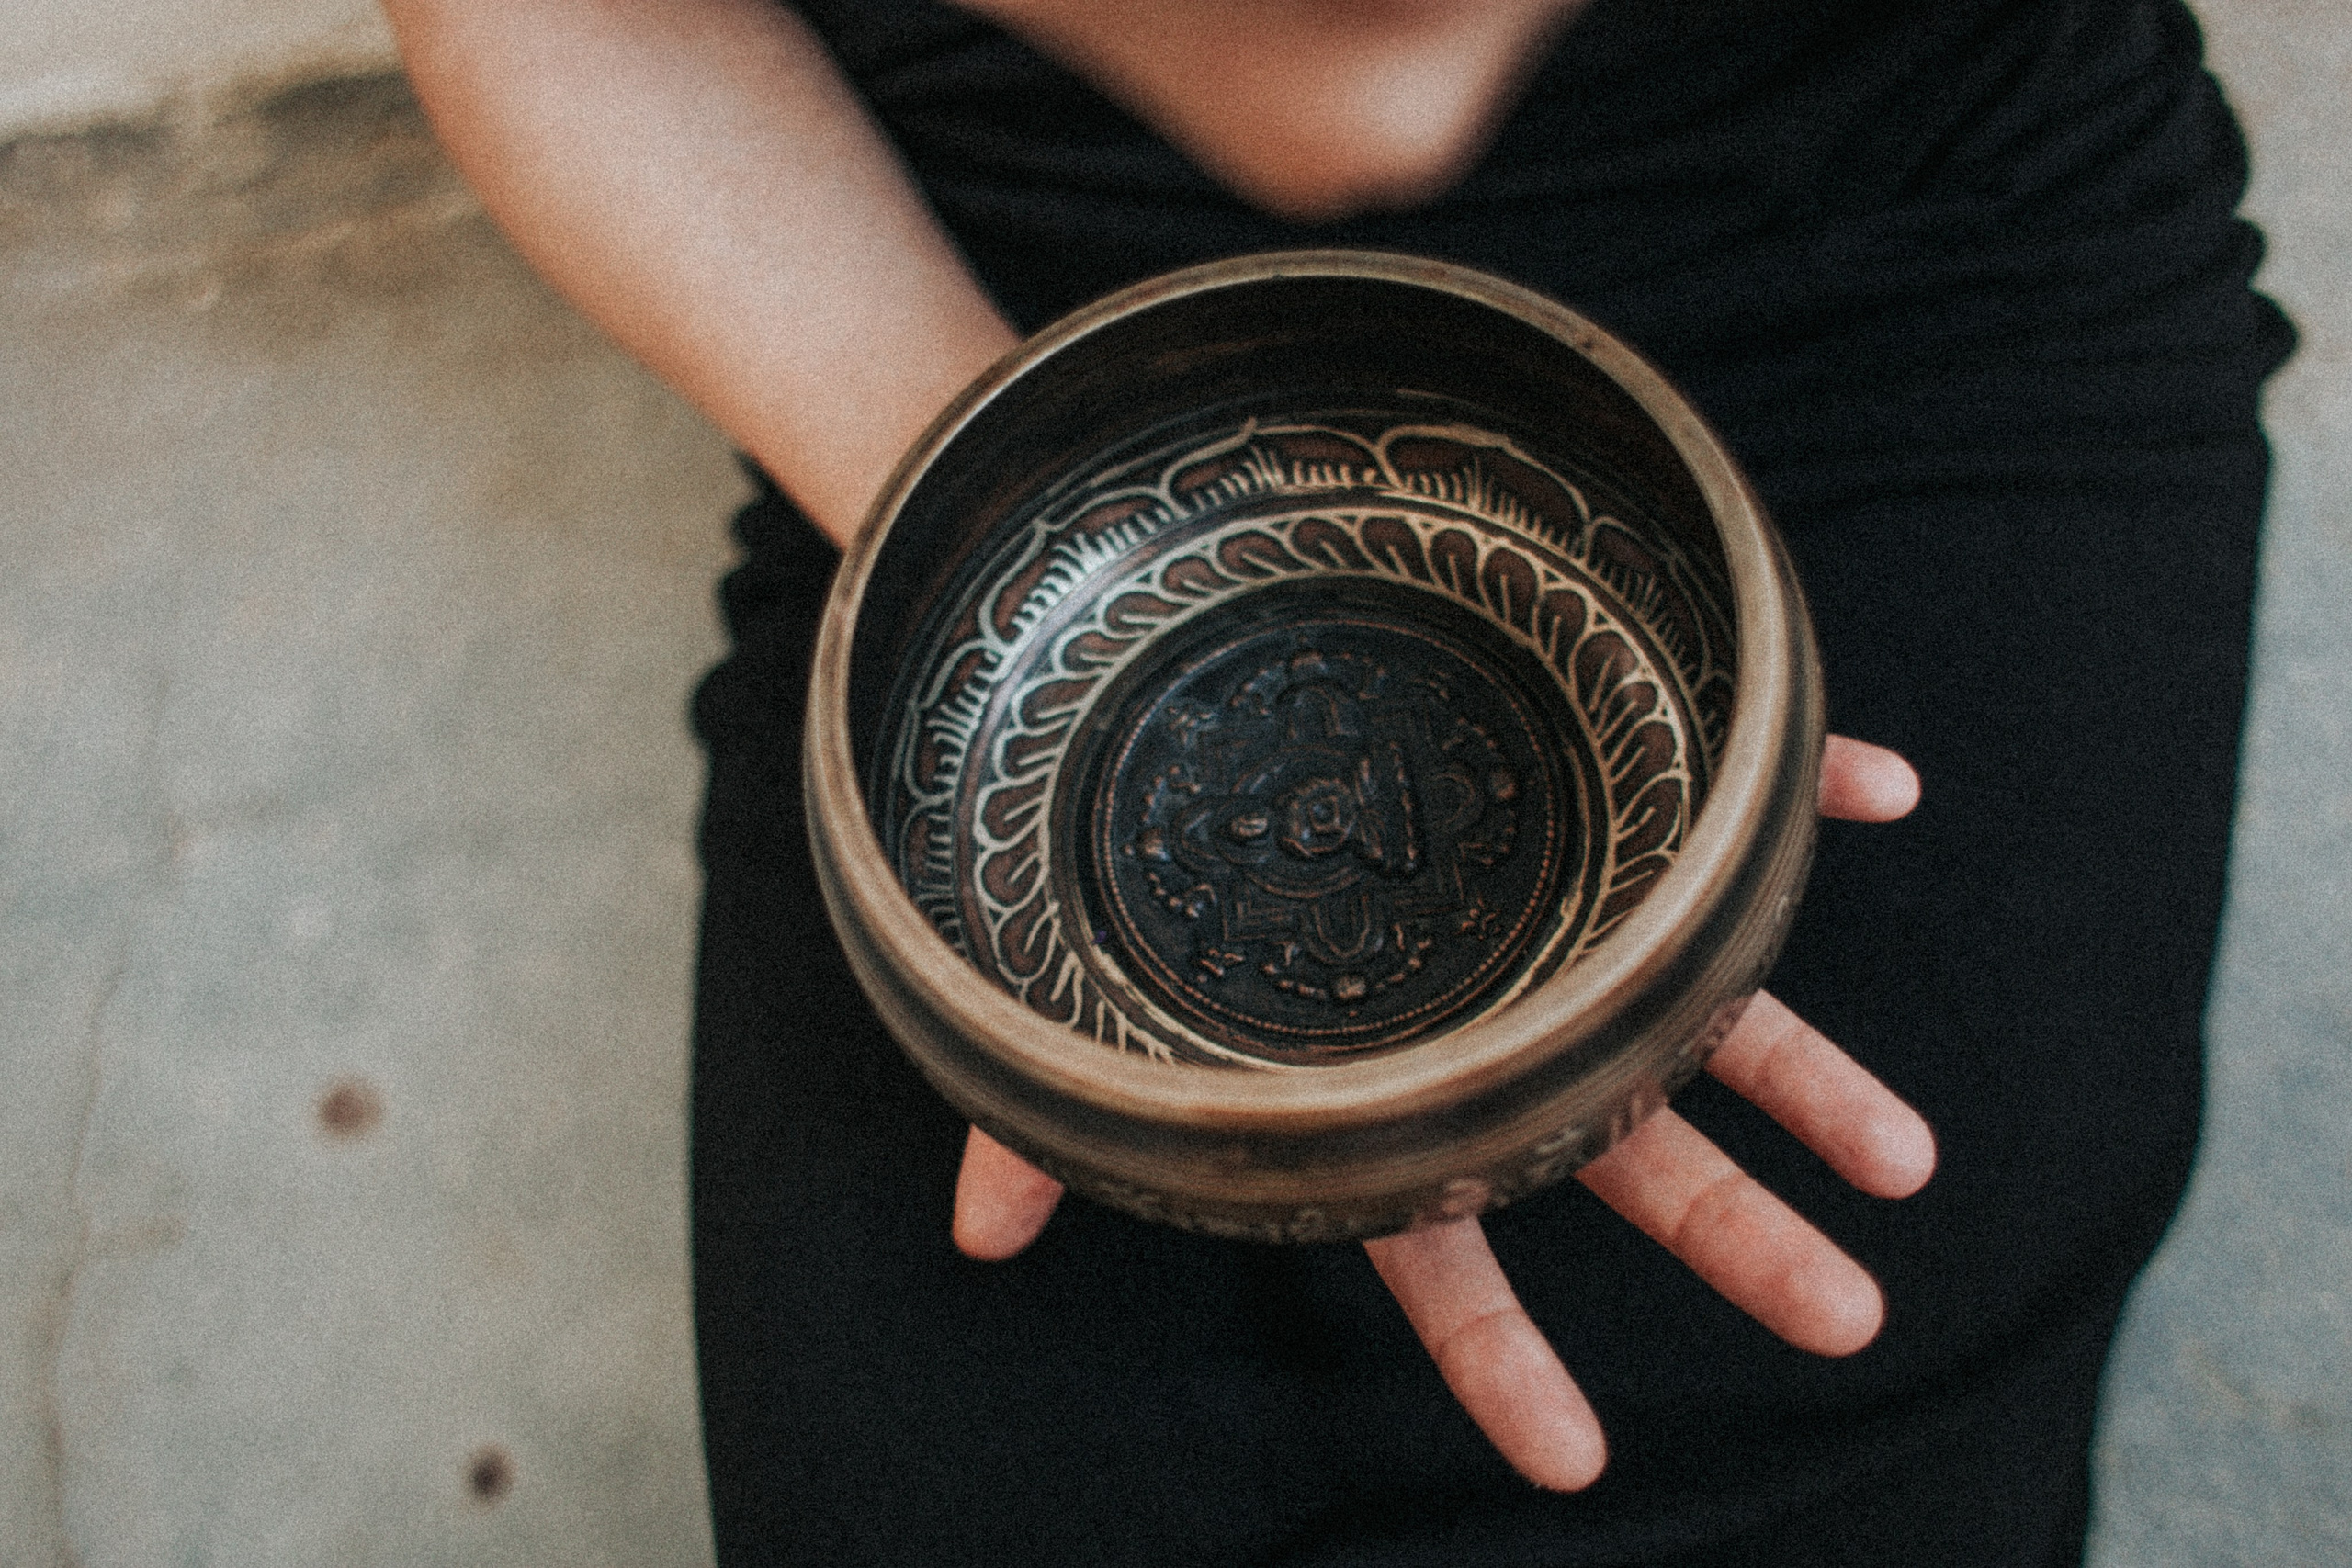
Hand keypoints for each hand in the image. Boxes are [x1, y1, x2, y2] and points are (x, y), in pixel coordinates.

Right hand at [953, 735, 1935, 1490]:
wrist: (1183, 683)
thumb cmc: (1144, 866)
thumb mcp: (1079, 1006)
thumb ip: (1045, 1118)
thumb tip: (980, 1239)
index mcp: (1395, 1094)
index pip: (1443, 1249)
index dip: (1501, 1357)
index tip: (1574, 1460)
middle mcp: (1503, 1021)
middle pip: (1625, 1148)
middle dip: (1734, 1236)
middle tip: (1849, 1317)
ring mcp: (1569, 912)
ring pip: (1710, 1008)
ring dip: (1811, 1080)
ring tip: (1906, 1163)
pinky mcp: (1604, 797)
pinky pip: (1720, 793)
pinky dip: (1805, 790)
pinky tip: (1883, 795)